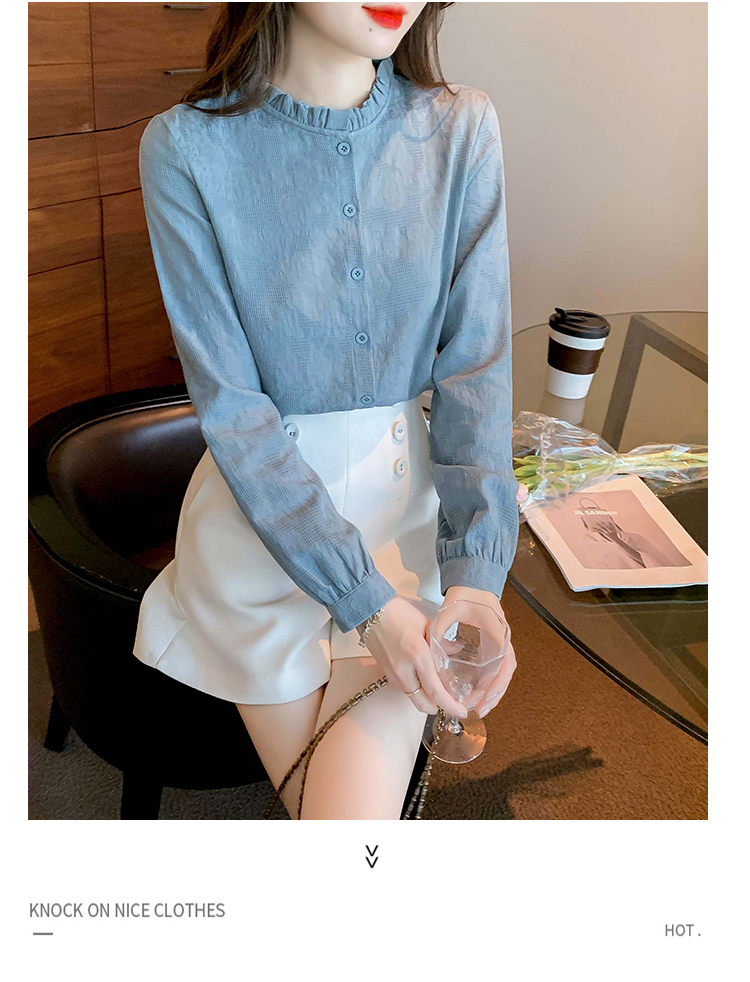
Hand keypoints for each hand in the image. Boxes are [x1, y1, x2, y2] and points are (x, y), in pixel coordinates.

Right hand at [357, 597, 467, 718]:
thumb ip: (442, 642)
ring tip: (437, 689)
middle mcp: (403, 669)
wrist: (369, 609)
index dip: (450, 705)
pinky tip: (422, 678)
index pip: (435, 690)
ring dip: (425, 698)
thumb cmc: (396, 612)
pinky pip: (403, 687)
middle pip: (422, 703)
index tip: (461, 711)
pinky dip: (415, 689)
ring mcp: (391, 672)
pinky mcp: (385, 671)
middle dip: (437, 708)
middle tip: (450, 704)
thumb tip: (457, 650)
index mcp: (417, 655)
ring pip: (412, 697)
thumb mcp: (425, 623)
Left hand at [441, 586, 516, 718]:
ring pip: (503, 673)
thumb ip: (439, 632)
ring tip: (478, 707)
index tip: (483, 698)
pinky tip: (478, 693)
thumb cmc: (463, 594)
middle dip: (494, 694)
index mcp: (497, 631)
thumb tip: (429, 657)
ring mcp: (501, 642)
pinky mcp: (494, 644)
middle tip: (479, 710)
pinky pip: (497, 668)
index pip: (504, 663)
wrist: (473, 581)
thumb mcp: (448, 611)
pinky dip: (490, 683)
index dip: (496, 684)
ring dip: (493, 691)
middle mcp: (504, 639)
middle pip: (506, 673)